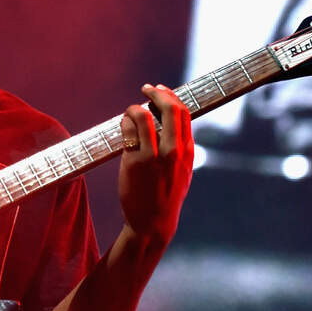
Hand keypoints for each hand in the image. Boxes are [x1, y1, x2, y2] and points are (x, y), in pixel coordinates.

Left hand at [117, 84, 193, 244]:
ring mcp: (154, 156)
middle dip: (156, 93)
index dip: (170, 96)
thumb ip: (180, 146)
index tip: (160, 90)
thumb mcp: (183, 169)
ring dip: (135, 107)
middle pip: (169, 108)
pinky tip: (124, 125)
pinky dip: (125, 122)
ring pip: (144, 116)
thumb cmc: (166, 193)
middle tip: (146, 88)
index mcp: (187, 151)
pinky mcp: (134, 162)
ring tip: (131, 111)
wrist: (153, 222)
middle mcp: (173, 151)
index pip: (184, 112)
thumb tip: (170, 120)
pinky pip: (128, 130)